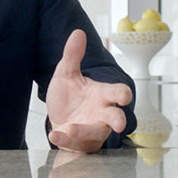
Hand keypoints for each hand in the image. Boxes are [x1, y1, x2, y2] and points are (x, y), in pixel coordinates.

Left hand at [46, 29, 132, 152]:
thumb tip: (77, 32)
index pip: (117, 93)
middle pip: (115, 118)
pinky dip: (64, 140)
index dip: (122, 94)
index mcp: (102, 95)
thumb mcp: (66, 73)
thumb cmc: (69, 95)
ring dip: (83, 132)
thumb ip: (72, 55)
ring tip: (70, 128)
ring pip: (95, 134)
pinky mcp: (80, 143)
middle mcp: (101, 114)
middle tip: (119, 123)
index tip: (124, 96)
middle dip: (117, 120)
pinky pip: (76, 145)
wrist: (58, 116)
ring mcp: (92, 130)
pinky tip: (54, 135)